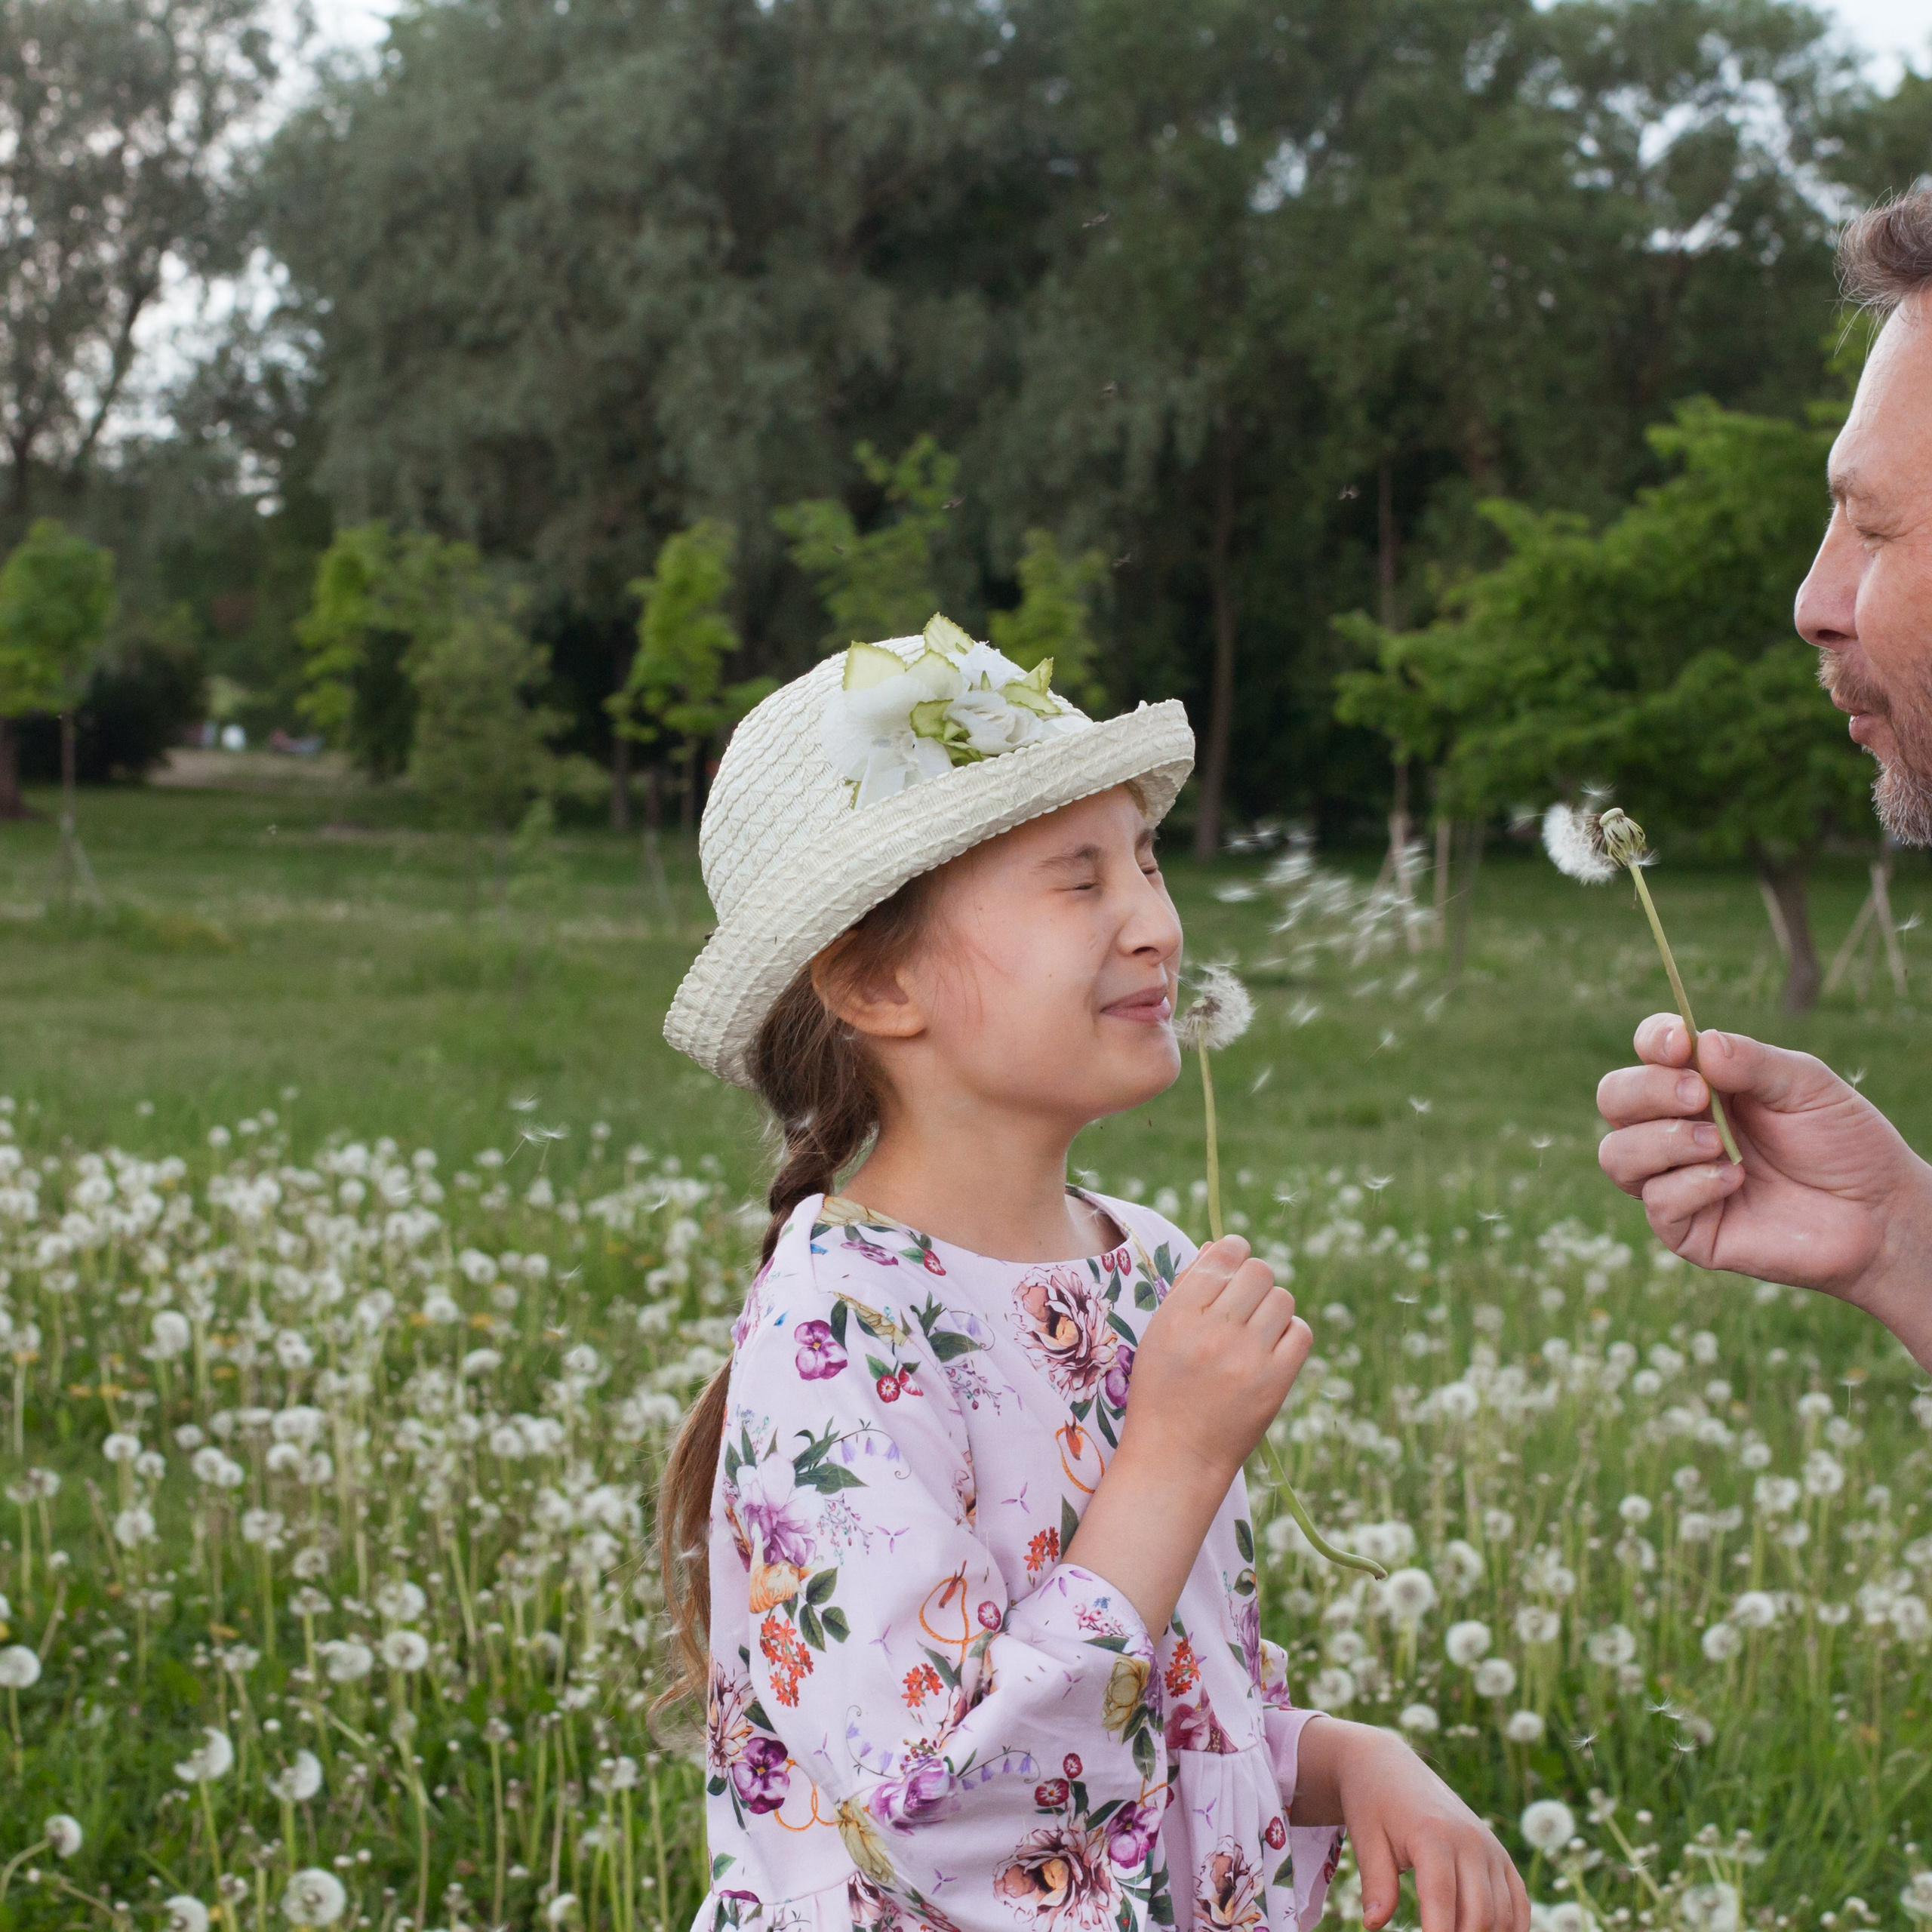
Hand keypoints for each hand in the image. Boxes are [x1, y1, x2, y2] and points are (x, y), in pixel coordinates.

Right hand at [1063, 1237, 1309, 1632]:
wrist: (1176, 1457)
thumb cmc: (1163, 1391)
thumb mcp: (1160, 1334)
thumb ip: (1188, 1288)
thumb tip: (1221, 1247)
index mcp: (1178, 1316)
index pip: (1223, 1256)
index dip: (1235, 1251)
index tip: (1235, 1263)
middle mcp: (1214, 1331)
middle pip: (1259, 1272)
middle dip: (1256, 1280)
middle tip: (1246, 1303)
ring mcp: (1247, 1358)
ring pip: (1283, 1299)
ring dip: (1273, 1308)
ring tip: (1257, 1331)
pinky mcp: (1275, 1383)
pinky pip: (1301, 1333)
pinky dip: (1290, 1335)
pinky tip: (1272, 1349)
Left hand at [1296, 1720, 1527, 1931]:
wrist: (1390, 1767)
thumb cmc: (1373, 1805)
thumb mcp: (1366, 1838)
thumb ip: (1376, 1882)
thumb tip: (1374, 1923)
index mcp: (1433, 1834)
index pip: (1442, 1898)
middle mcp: (1469, 1840)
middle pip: (1478, 1913)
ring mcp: (1489, 1846)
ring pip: (1502, 1913)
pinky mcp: (1499, 1854)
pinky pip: (1518, 1900)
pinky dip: (1511, 1927)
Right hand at [1597, 1015, 1931, 1364]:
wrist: (1879, 1214)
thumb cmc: (1843, 1143)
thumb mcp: (1807, 1085)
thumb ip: (1752, 1061)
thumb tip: (1699, 1044)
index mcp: (1700, 1086)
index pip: (1648, 1053)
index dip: (1652, 1040)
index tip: (1679, 1041)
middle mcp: (1676, 1130)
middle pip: (1614, 1099)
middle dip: (1645, 1091)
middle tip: (1698, 1096)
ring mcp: (1676, 1180)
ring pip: (1617, 1154)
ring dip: (1661, 1141)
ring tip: (1716, 1143)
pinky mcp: (1687, 1229)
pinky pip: (1656, 1202)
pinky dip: (1691, 1185)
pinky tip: (1735, 1181)